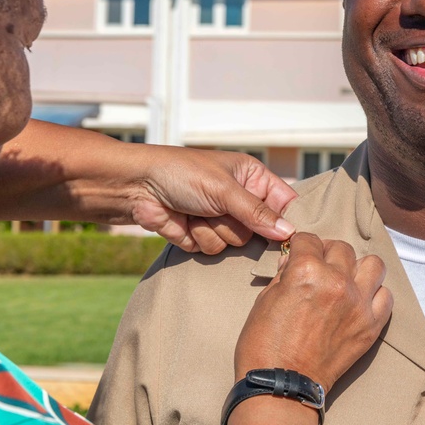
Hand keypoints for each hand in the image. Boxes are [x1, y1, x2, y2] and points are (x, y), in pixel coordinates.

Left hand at [126, 145, 297, 253]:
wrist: (136, 186)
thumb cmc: (181, 173)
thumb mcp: (224, 189)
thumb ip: (257, 213)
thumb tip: (289, 232)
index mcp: (252, 178)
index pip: (285, 203)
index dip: (286, 220)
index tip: (289, 236)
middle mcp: (240, 200)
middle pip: (260, 231)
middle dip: (237, 224)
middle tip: (219, 209)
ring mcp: (221, 220)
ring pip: (235, 244)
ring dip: (214, 231)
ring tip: (196, 211)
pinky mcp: (201, 237)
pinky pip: (213, 251)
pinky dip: (197, 238)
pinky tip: (183, 221)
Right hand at [234, 233, 392, 391]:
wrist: (281, 385)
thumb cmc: (265, 345)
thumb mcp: (265, 299)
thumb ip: (285, 274)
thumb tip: (294, 259)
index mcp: (306, 271)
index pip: (309, 240)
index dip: (301, 246)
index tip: (300, 253)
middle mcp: (337, 281)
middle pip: (341, 248)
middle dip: (327, 254)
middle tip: (320, 267)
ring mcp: (358, 303)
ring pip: (373, 265)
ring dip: (358, 268)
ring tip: (346, 279)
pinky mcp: (371, 325)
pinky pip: (386, 296)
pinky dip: (375, 295)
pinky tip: (360, 300)